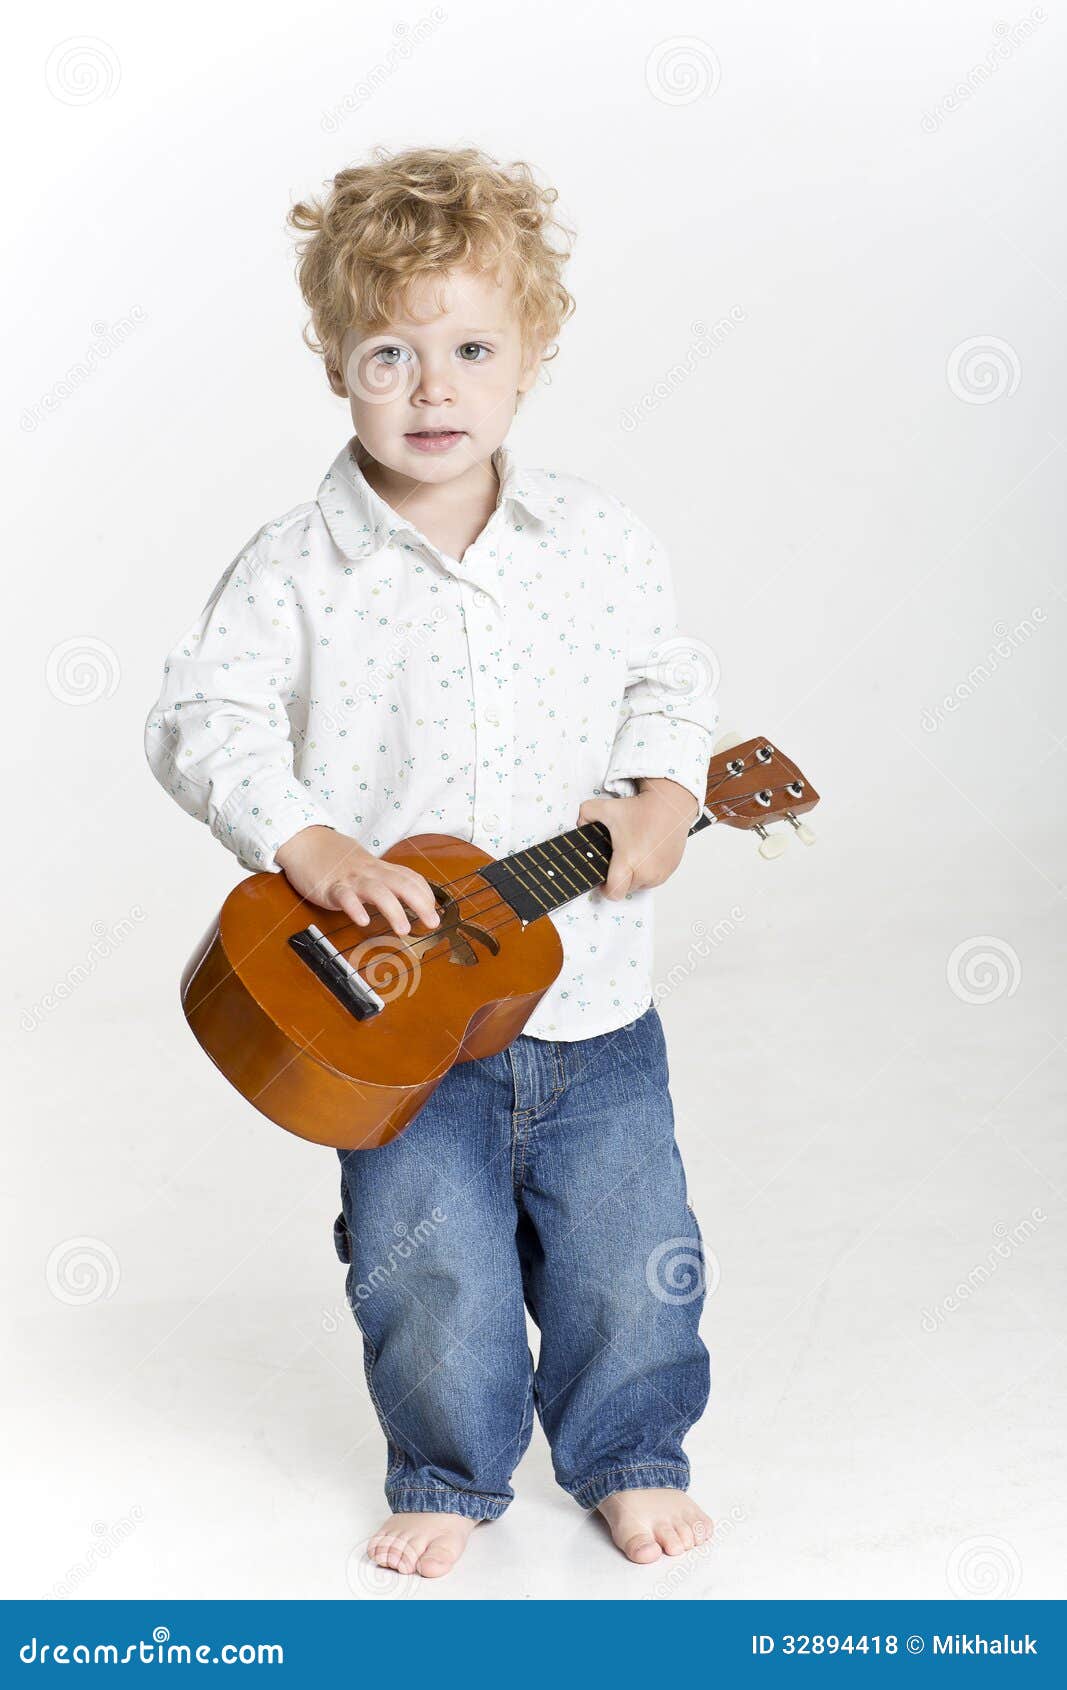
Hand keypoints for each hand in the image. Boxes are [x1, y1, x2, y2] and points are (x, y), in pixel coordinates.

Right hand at [274, 826, 439, 937]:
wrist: (305, 840)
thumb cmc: (336, 857)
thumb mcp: (365, 865)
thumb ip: (383, 878)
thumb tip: (405, 894)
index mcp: (379, 869)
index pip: (410, 878)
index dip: (426, 894)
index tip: (435, 910)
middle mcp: (370, 872)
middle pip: (401, 884)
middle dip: (420, 903)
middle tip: (433, 923)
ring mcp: (351, 879)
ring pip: (377, 891)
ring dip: (394, 910)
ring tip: (404, 929)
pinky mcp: (330, 887)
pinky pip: (345, 896)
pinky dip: (355, 908)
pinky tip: (363, 920)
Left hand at [577, 778, 699, 901]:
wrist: (670, 804)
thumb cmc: (642, 809)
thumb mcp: (606, 808)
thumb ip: (585, 814)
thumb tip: (579, 824)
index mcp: (629, 861)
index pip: (614, 892)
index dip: (605, 888)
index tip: (603, 878)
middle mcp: (647, 871)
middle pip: (626, 889)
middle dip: (619, 879)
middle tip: (618, 859)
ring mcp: (660, 873)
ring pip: (641, 885)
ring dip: (634, 876)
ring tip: (633, 855)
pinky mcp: (670, 870)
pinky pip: (654, 879)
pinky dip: (648, 871)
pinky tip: (645, 854)